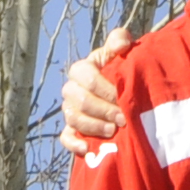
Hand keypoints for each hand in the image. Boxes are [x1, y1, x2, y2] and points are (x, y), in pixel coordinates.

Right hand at [59, 29, 133, 155]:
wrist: (124, 93)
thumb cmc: (122, 70)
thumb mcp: (123, 52)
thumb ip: (120, 41)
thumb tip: (121, 44)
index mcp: (81, 70)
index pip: (87, 78)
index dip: (105, 89)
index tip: (123, 98)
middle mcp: (72, 90)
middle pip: (81, 101)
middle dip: (103, 110)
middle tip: (123, 118)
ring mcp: (70, 110)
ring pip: (73, 119)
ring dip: (94, 126)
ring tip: (113, 131)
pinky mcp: (71, 130)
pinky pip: (66, 137)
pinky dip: (74, 144)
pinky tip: (87, 149)